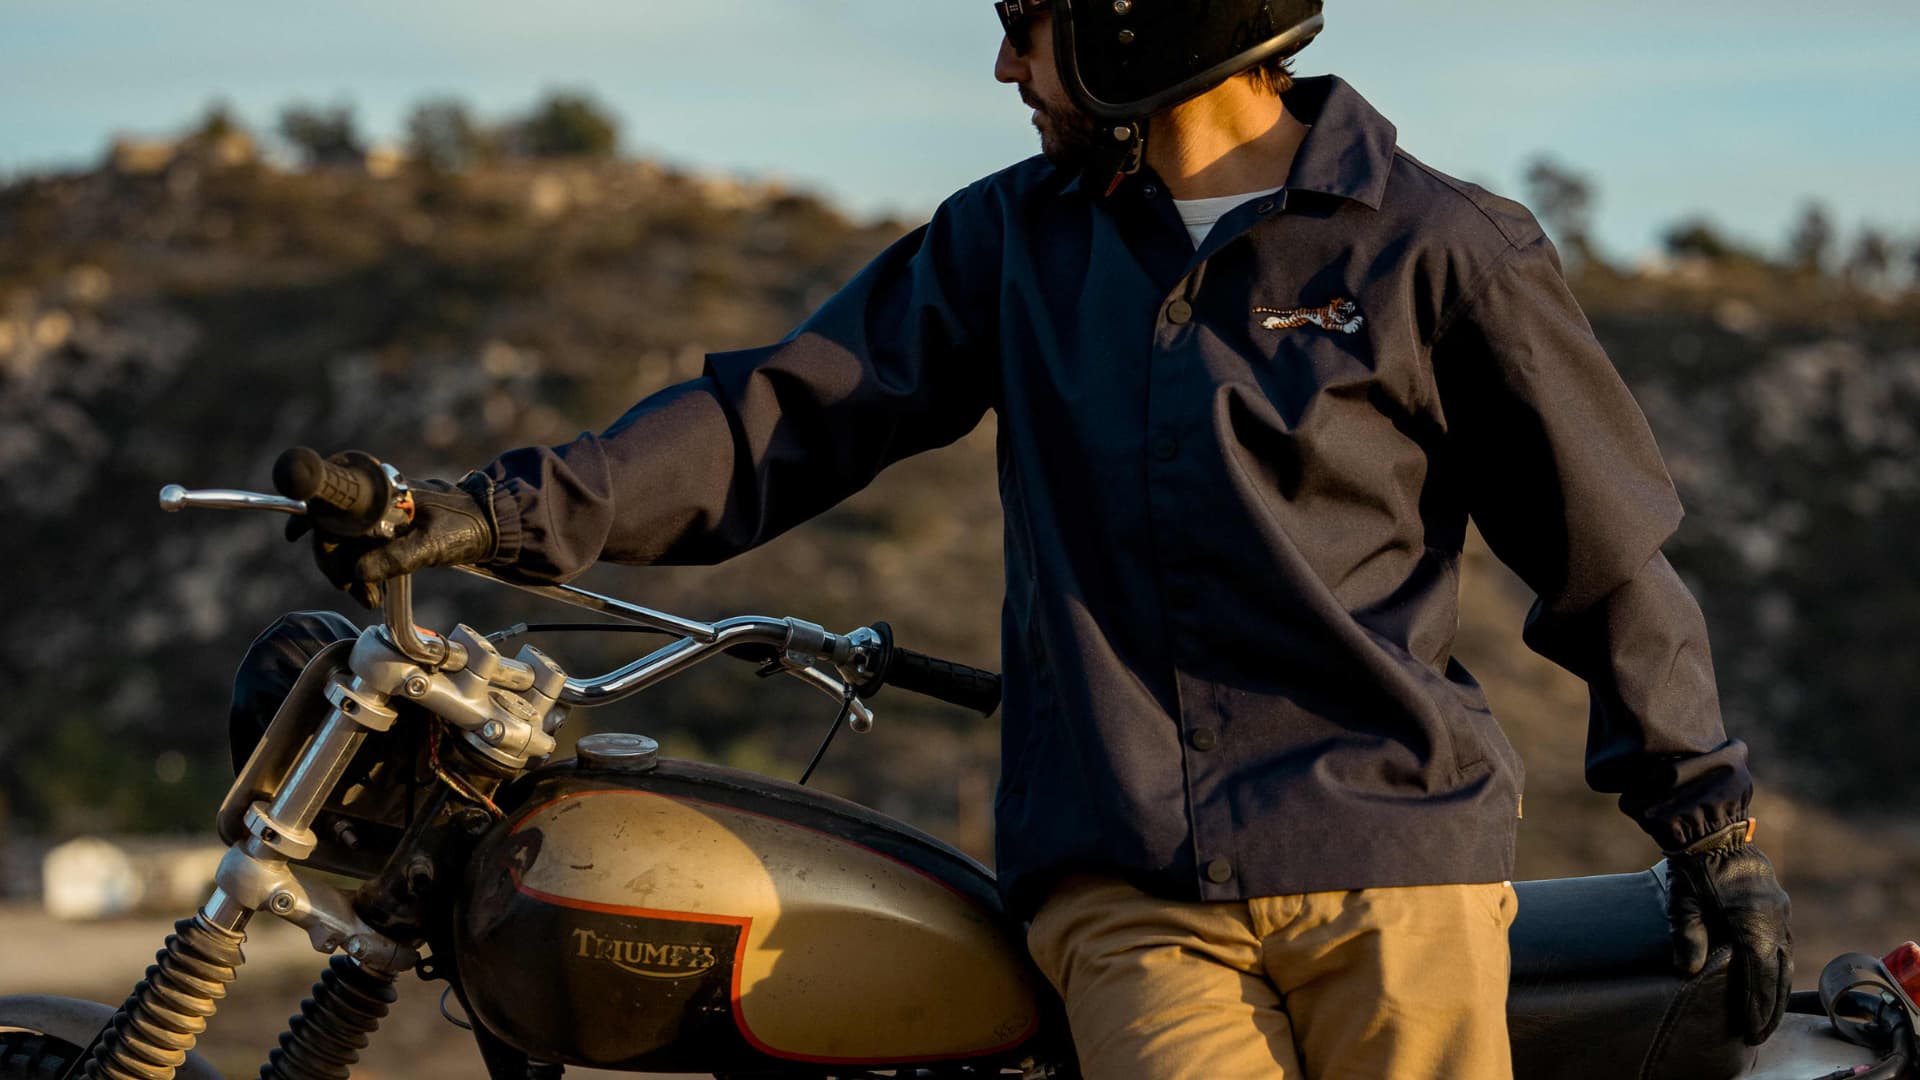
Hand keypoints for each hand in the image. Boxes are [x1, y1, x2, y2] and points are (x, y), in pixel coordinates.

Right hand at [291, 474, 496, 607]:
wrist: (494, 525)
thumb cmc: (467, 526)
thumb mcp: (432, 545)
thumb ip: (396, 558)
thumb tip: (358, 573)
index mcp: (384, 490)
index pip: (334, 496)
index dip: (309, 514)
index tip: (296, 535)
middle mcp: (377, 498)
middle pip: (334, 528)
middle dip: (336, 563)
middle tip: (351, 590)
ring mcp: (382, 514)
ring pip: (347, 543)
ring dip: (349, 572)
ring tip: (367, 598)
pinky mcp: (389, 529)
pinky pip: (363, 548)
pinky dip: (362, 570)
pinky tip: (369, 591)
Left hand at [1665, 820, 1792, 1044]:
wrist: (1711, 829)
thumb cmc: (1693, 868)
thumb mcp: (1683, 904)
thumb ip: (1687, 938)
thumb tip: (1688, 972)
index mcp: (1755, 925)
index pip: (1761, 978)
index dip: (1758, 1007)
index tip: (1752, 1031)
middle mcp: (1775, 921)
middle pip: (1779, 974)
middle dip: (1771, 1006)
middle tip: (1760, 1033)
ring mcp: (1779, 910)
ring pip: (1785, 958)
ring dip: (1778, 986)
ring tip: (1768, 1013)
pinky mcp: (1777, 902)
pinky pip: (1783, 940)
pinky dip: (1778, 963)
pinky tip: (1772, 976)